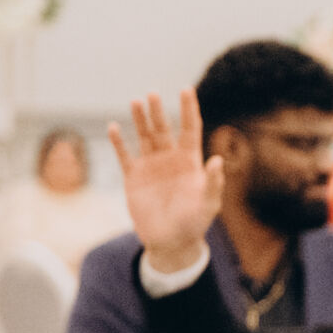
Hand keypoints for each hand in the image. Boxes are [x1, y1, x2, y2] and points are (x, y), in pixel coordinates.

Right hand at [106, 90, 224, 273]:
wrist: (171, 243)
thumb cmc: (194, 223)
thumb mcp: (208, 204)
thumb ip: (213, 183)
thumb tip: (217, 160)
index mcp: (190, 161)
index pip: (190, 128)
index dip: (188, 109)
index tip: (185, 89)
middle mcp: (170, 158)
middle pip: (164, 128)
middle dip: (158, 111)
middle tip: (152, 93)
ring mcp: (151, 166)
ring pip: (144, 137)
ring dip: (140, 119)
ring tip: (136, 101)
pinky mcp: (134, 178)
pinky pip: (125, 156)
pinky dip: (119, 142)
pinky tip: (114, 127)